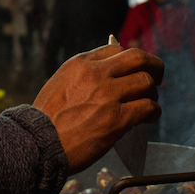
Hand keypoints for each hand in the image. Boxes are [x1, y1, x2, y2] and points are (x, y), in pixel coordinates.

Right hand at [32, 42, 162, 173]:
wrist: (37, 144)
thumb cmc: (46, 120)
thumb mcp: (60, 84)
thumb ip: (84, 76)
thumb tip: (112, 76)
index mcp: (80, 63)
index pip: (116, 49)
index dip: (129, 59)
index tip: (134, 69)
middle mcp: (96, 74)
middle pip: (138, 58)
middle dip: (153, 66)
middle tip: (157, 76)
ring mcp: (108, 95)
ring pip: (146, 83)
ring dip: (151, 93)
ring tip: (148, 103)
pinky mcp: (117, 119)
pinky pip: (148, 107)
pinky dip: (153, 112)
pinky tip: (148, 117)